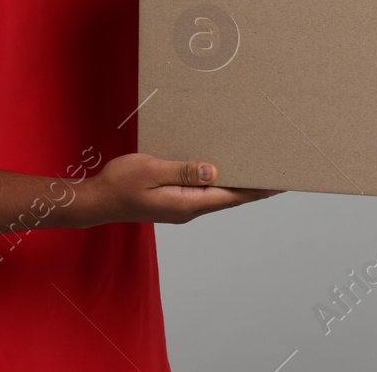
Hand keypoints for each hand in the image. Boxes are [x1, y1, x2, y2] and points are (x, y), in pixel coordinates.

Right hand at [88, 153, 280, 224]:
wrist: (97, 200)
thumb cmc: (120, 184)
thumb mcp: (151, 170)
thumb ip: (183, 171)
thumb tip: (214, 171)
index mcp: (187, 204)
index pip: (232, 197)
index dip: (257, 190)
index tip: (279, 183)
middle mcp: (189, 209)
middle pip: (230, 198)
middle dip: (253, 186)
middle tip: (276, 171)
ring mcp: (182, 207)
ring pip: (218, 195)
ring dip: (237, 183)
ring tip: (256, 168)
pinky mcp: (175, 201)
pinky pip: (204, 192)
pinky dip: (219, 182)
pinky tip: (222, 170)